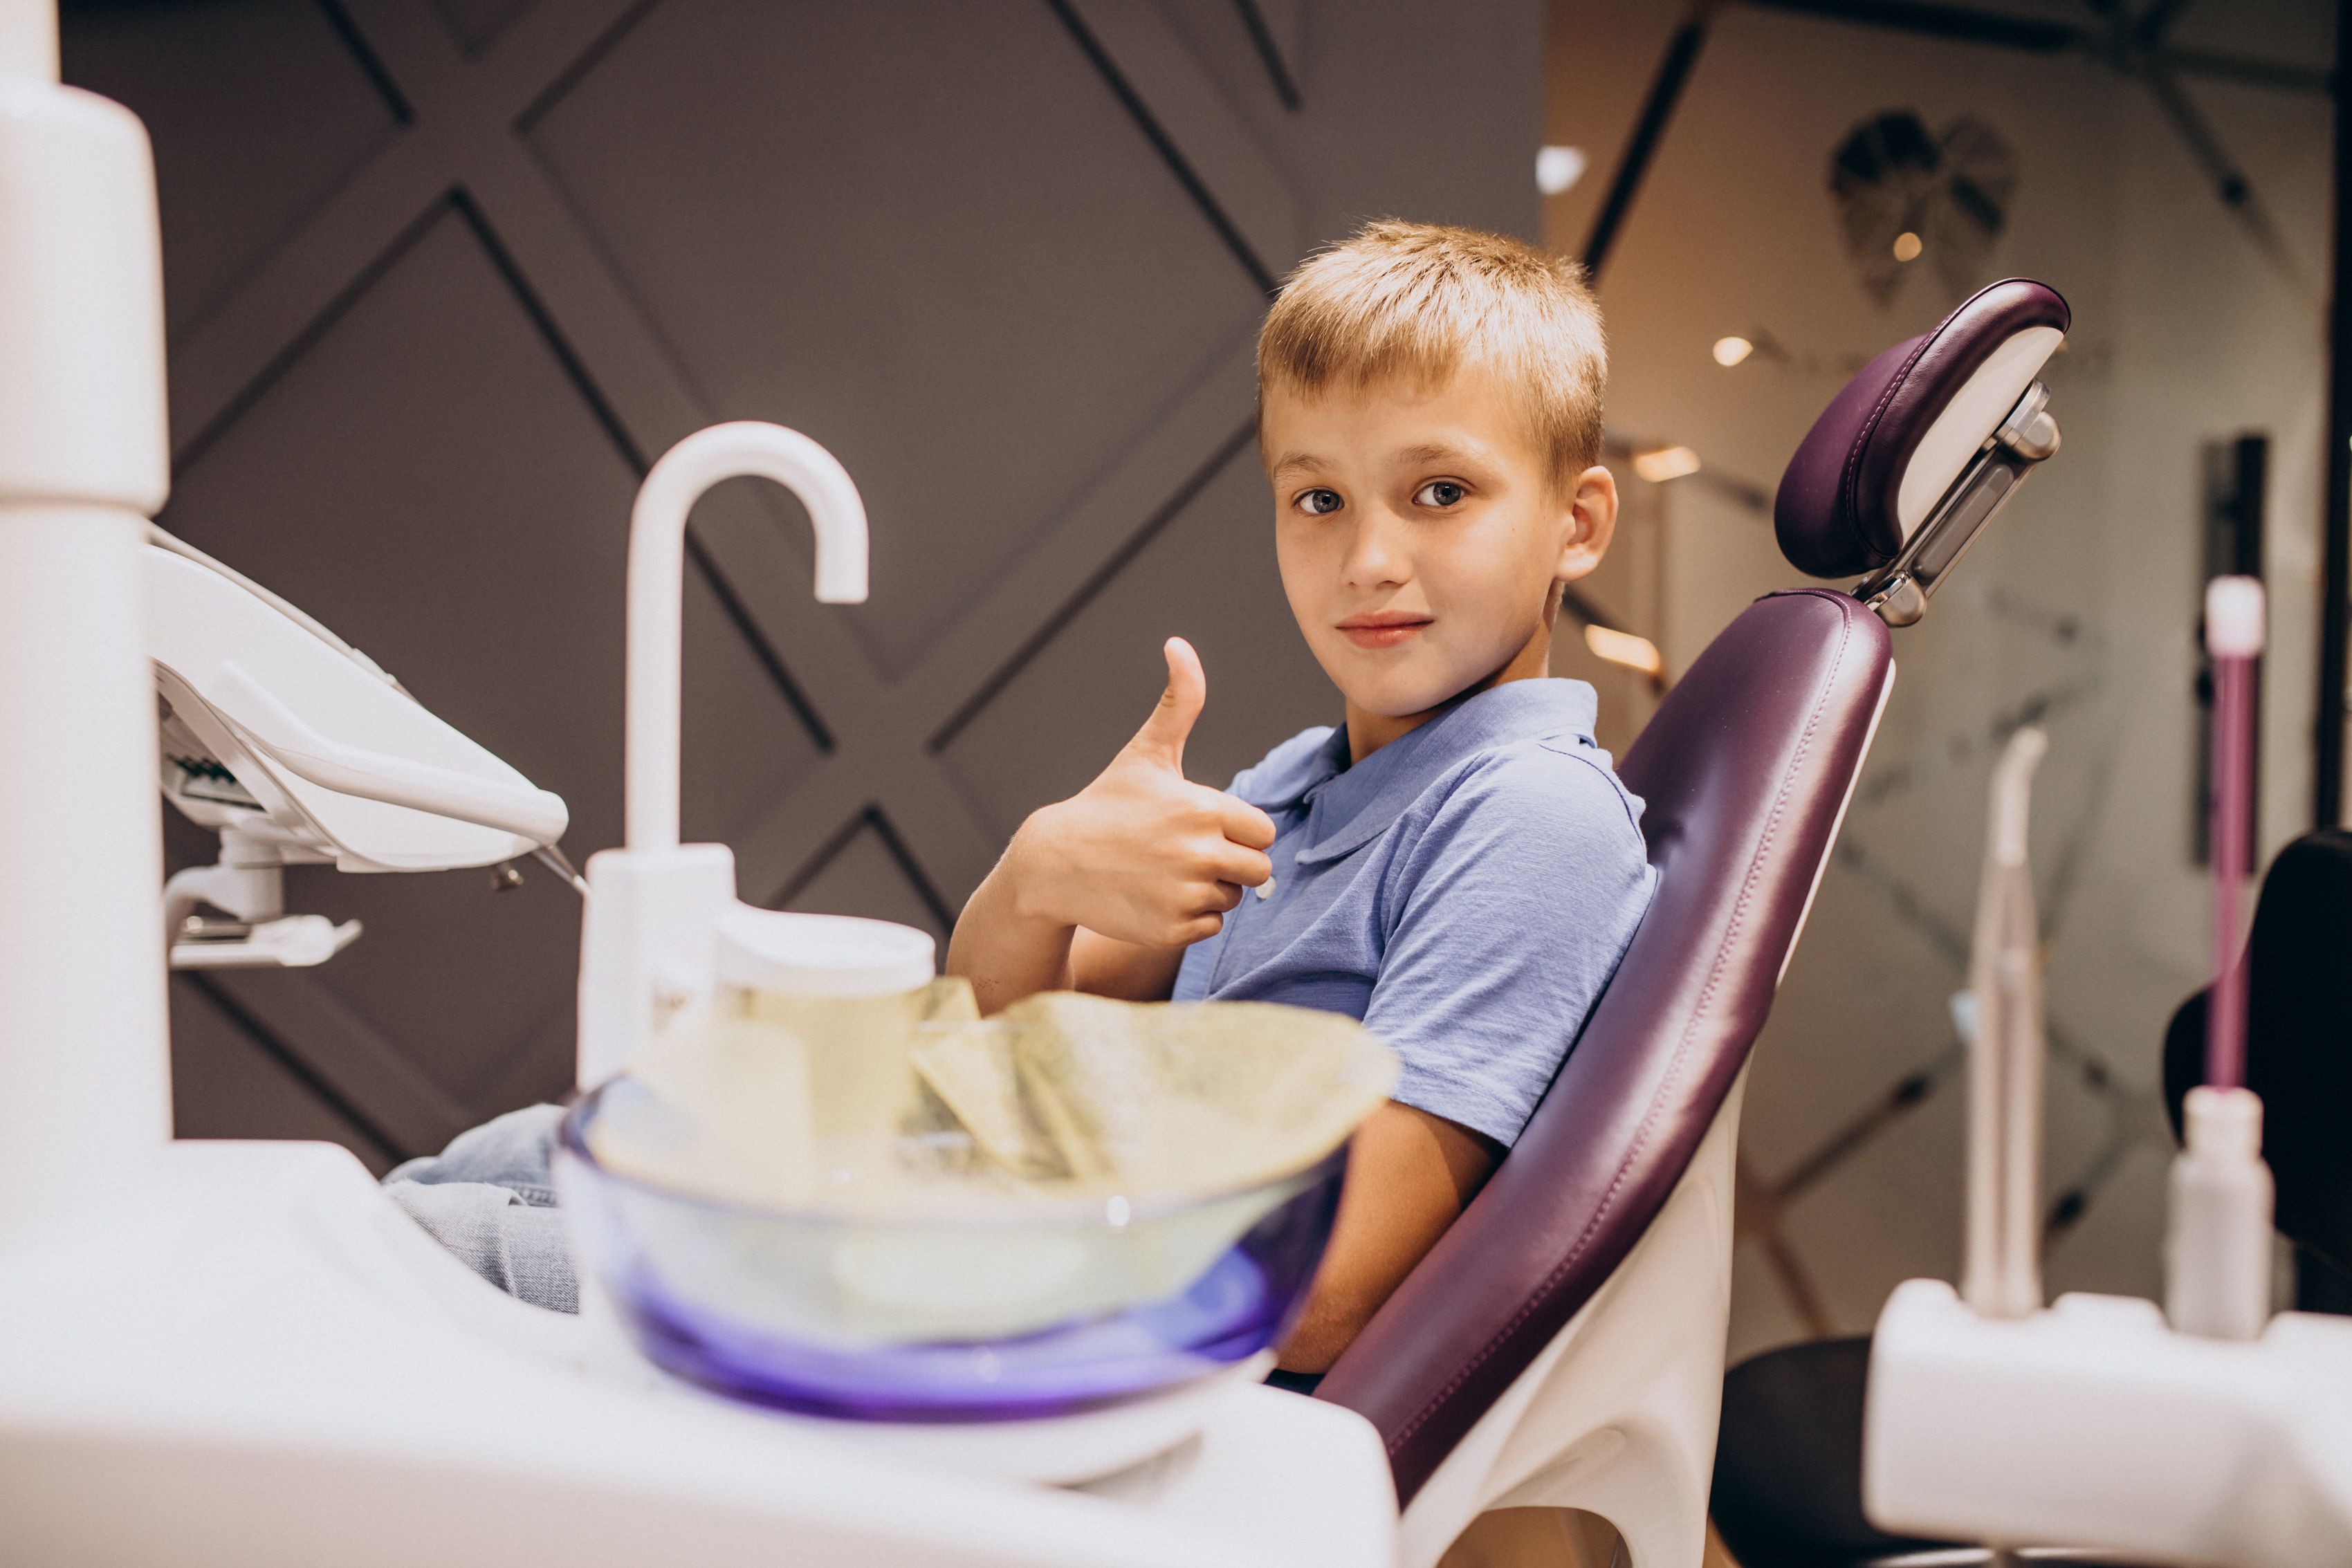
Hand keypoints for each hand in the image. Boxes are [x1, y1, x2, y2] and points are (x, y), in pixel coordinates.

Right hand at [1009, 638, 1277, 947]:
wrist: (1054, 863)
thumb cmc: (1107, 805)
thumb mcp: (1146, 754)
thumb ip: (1179, 701)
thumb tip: (1179, 644)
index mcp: (1202, 809)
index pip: (1262, 832)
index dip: (1236, 830)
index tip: (1200, 825)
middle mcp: (1198, 854)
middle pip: (1258, 870)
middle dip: (1230, 863)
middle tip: (1185, 854)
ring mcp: (1184, 895)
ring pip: (1233, 900)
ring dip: (1209, 891)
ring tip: (1164, 874)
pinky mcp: (1171, 930)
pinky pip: (1210, 928)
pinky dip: (1189, 918)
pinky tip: (1155, 899)